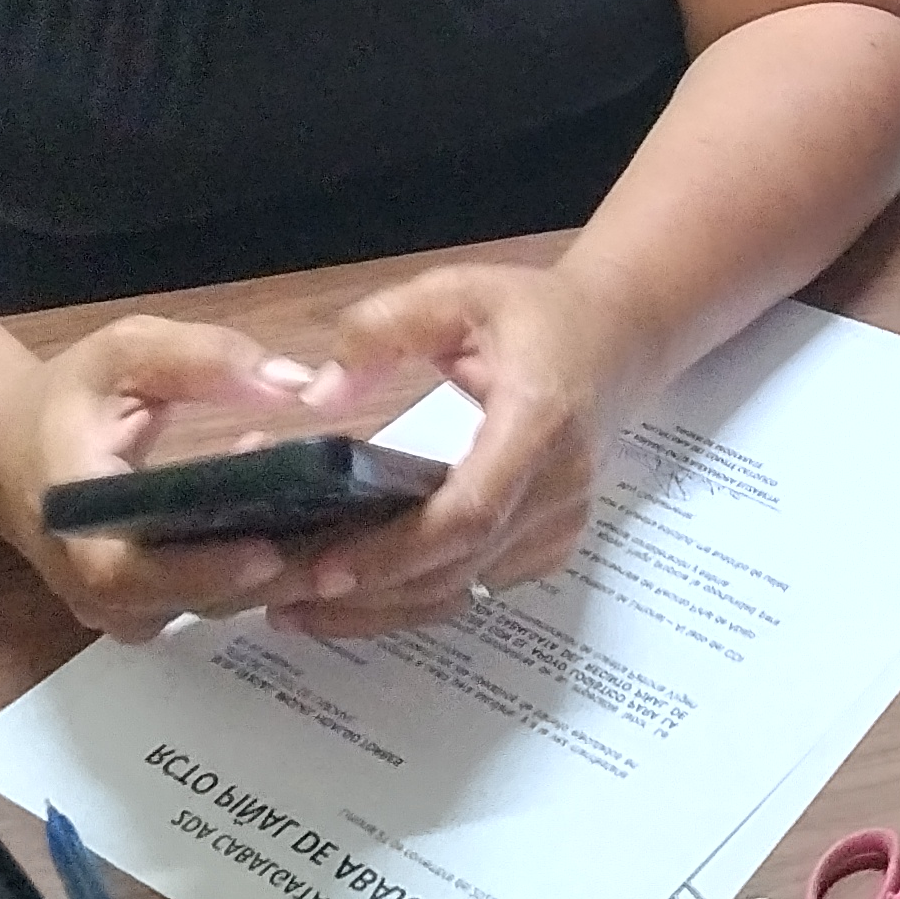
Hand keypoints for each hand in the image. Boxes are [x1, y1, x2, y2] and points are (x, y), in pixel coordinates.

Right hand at [0, 314, 348, 642]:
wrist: (11, 449)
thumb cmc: (71, 398)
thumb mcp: (125, 353)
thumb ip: (201, 360)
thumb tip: (292, 382)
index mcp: (71, 522)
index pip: (131, 570)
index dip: (201, 568)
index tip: (270, 548)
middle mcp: (91, 584)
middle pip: (187, 599)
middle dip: (268, 574)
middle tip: (345, 540)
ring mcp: (118, 608)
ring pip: (208, 608)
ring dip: (274, 575)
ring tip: (342, 527)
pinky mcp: (146, 610)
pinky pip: (209, 602)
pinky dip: (260, 574)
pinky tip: (311, 531)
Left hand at [260, 261, 651, 640]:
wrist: (620, 341)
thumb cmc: (534, 314)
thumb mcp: (460, 289)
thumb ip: (387, 325)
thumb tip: (321, 394)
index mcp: (540, 420)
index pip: (471, 510)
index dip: (399, 550)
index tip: (326, 569)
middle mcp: (558, 487)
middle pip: (459, 567)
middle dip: (368, 591)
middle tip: (279, 594)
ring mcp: (560, 525)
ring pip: (465, 591)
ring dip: (382, 609)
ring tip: (297, 607)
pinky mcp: (551, 546)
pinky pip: (478, 586)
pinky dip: (415, 598)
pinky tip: (356, 595)